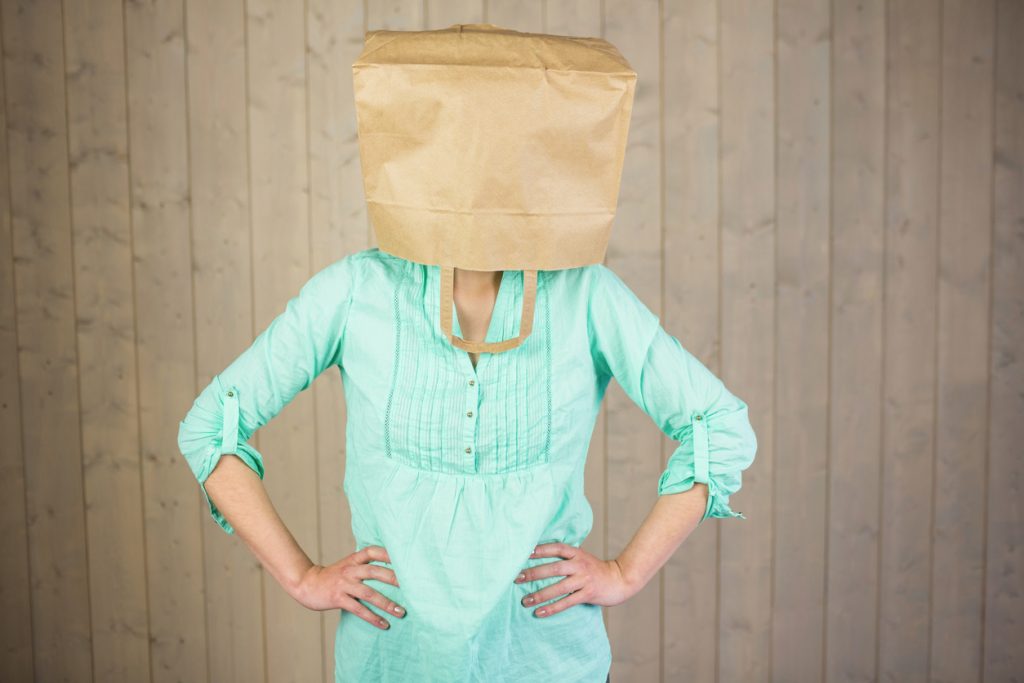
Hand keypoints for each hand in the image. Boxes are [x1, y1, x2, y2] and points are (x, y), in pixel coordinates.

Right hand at [293, 545, 406, 629]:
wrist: (307, 584)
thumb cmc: (333, 576)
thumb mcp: (347, 564)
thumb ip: (364, 564)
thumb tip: (390, 567)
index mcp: (353, 560)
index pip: (372, 551)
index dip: (388, 553)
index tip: (404, 558)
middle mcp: (350, 570)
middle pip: (375, 572)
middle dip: (394, 579)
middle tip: (412, 587)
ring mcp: (344, 584)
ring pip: (369, 593)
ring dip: (387, 603)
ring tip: (401, 612)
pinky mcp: (338, 599)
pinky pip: (359, 609)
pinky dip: (373, 618)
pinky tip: (384, 624)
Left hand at [513, 542, 637, 618]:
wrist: (619, 580)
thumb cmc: (595, 569)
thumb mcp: (581, 557)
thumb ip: (565, 557)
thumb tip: (538, 555)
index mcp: (577, 553)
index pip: (556, 548)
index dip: (540, 549)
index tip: (523, 552)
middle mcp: (580, 564)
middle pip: (554, 568)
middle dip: (534, 573)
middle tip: (516, 578)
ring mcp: (584, 579)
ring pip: (559, 587)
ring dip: (540, 595)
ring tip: (525, 601)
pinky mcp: (588, 594)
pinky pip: (567, 602)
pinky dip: (552, 608)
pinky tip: (539, 612)